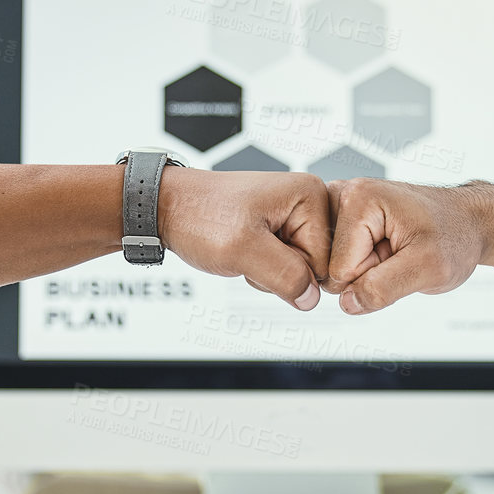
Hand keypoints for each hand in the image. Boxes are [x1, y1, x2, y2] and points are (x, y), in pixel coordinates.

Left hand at [158, 169, 331, 309]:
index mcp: (309, 195)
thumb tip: (311, 298)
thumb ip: (283, 275)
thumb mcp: (241, 249)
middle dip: (280, 272)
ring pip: (299, 270)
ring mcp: (295, 216)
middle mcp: (308, 202)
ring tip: (243, 248)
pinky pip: (285, 264)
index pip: (324, 261)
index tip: (260, 252)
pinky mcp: (281, 228)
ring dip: (269, 271)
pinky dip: (263, 266)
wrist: (169, 209)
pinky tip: (246, 250)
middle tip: (249, 251)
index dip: (290, 270)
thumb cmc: (198, 215)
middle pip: (315, 266)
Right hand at [324, 178, 493, 314]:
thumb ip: (384, 287)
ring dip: (365, 268)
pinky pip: (337, 259)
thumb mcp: (429, 268)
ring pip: (332, 265)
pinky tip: (385, 247)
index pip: (340, 270)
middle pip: (330, 266)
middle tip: (399, 253)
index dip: (374, 276)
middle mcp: (342, 195)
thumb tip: (347, 302)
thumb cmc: (454, 235)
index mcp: (358, 199)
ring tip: (394, 249)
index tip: (401, 255)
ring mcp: (340, 205)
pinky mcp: (342, 217)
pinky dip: (363, 262)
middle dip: (365, 272)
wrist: (467, 222)